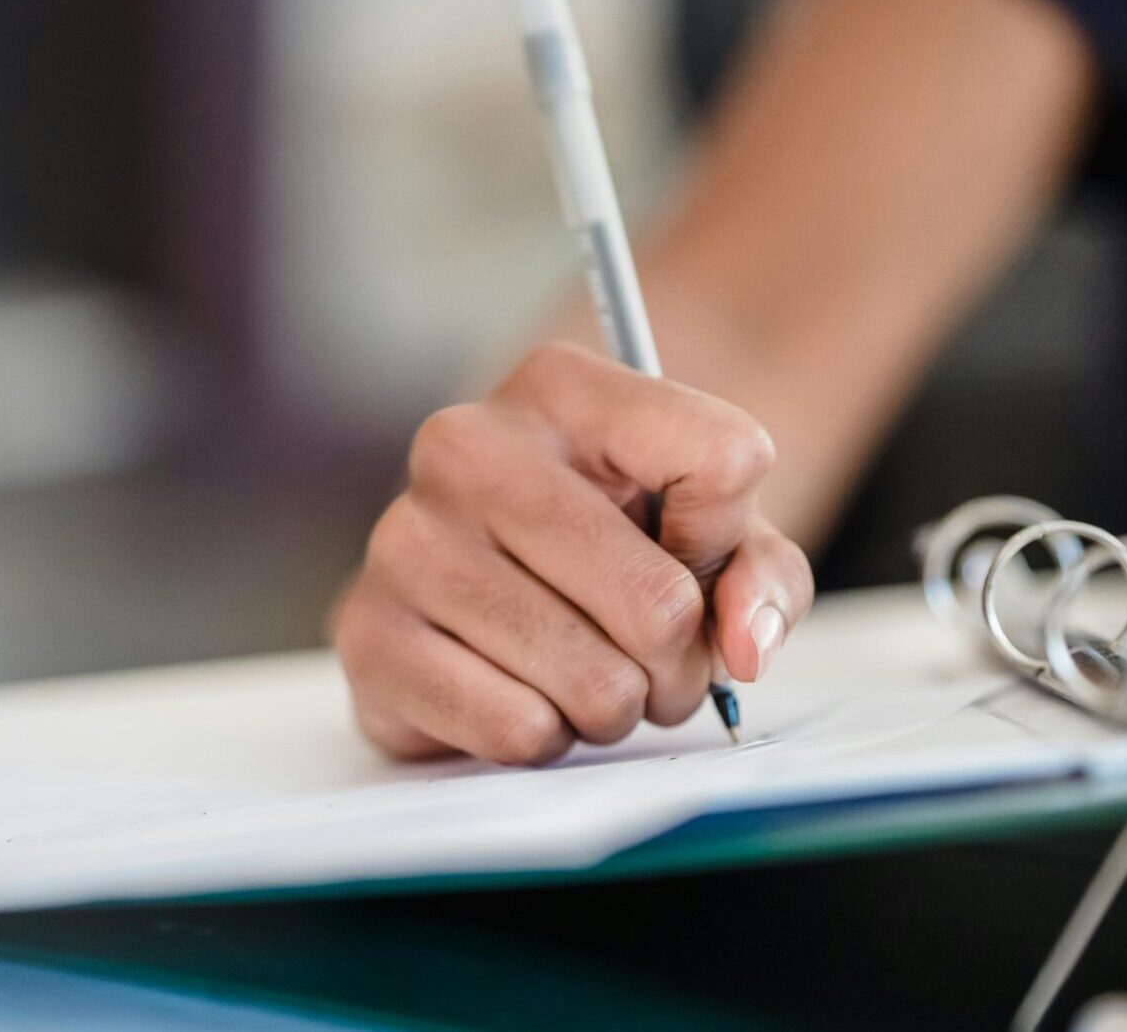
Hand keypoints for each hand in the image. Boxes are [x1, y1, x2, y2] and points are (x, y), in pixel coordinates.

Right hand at [332, 342, 813, 764]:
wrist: (477, 586)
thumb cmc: (611, 549)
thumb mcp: (712, 537)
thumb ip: (759, 574)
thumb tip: (743, 646)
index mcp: (561, 388)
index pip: (726, 460)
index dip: (732, 540)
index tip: (688, 554)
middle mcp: (467, 445)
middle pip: (659, 601)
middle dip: (679, 664)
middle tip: (653, 663)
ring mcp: (405, 538)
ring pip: (593, 680)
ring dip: (615, 708)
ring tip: (587, 679)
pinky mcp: (367, 633)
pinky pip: (516, 728)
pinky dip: (545, 738)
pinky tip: (521, 697)